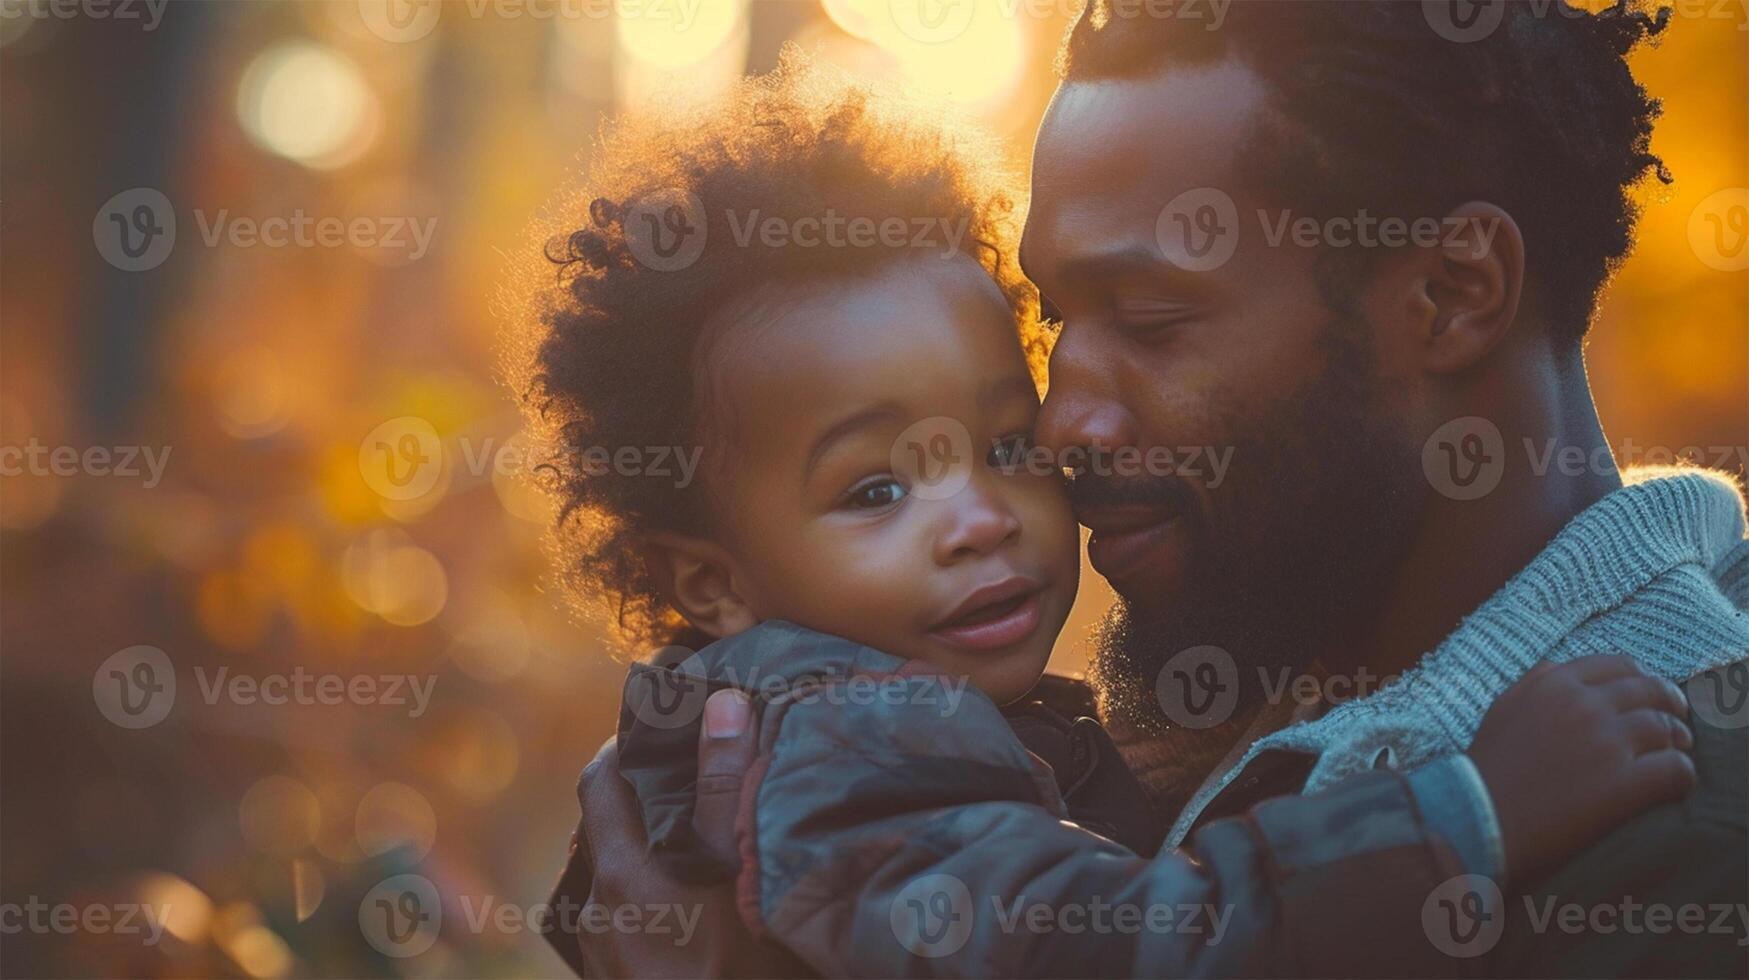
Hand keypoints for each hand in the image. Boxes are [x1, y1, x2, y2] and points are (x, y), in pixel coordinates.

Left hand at [568, 690, 804, 977]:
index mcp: (622, 881)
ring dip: (648, 858)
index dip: (627, 744)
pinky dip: (650, 904)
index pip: (600, 783)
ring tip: (703, 846)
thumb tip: (718, 702)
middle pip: (605, 837)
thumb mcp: (750, 877)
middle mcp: (598, 922)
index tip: (663, 724)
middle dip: (644, 802)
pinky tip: (696, 913)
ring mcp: (604, 966)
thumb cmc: (751, 971)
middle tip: (695, 780)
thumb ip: (728, 788)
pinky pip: (624, 931)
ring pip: (614, 889)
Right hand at [1469, 655, 1694, 884]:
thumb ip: (1536, 683)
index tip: (1650, 697)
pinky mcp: (1624, 784)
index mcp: (1553, 683)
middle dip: (1671, 706)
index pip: (1620, 665)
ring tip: (1676, 755)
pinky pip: (1675, 770)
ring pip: (1666, 729)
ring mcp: (1606, 742)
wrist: (1474, 819)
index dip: (1644, 679)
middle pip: (1651, 692)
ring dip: (1678, 742)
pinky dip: (1682, 776)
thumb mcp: (1504, 709)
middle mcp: (1583, 704)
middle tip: (1677, 725)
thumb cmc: (1485, 771)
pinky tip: (1673, 786)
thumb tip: (1564, 671)